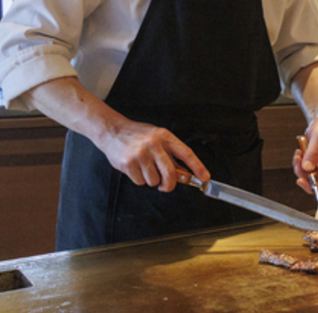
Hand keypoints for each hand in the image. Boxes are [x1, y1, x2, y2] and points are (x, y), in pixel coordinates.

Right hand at [19, 77, 210, 192]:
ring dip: (150, 180)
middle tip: (165, 186)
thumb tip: (184, 173)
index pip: (186, 153)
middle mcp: (154, 144)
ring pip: (154, 181)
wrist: (112, 130)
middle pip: (170, 174)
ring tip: (144, 168)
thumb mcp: (157, 138)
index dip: (197, 167)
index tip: (205, 177)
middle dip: (169, 185)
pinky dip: (139, 179)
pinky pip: (140, 182)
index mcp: (164, 136)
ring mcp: (141, 154)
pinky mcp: (128, 163)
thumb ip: (170, 154)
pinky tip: (134, 168)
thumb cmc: (137, 135)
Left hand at [293, 113, 317, 200]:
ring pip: (311, 175)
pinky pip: (306, 169)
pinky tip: (299, 153)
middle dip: (308, 180)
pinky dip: (299, 163)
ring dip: (301, 170)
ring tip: (298, 156)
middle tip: (300, 179)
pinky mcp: (316, 161)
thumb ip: (313, 152)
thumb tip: (308, 168)